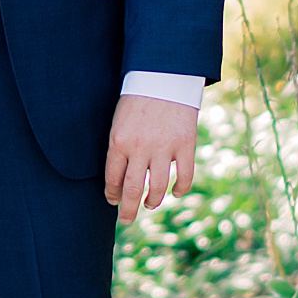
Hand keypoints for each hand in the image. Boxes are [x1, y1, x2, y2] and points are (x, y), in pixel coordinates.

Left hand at [105, 96, 198, 223]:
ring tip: (149, 204)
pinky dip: (181, 189)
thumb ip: (119, 147)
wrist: (164, 77)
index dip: (111, 194)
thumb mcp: (119, 121)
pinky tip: (176, 192)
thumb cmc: (137, 99)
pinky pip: (184, 176)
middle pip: (131, 190)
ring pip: (156, 188)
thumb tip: (119, 177)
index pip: (112, 178)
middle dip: (127, 210)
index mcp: (118, 141)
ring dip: (152, 201)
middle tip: (125, 220)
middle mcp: (140, 148)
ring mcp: (164, 148)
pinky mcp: (185, 145)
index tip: (112, 201)